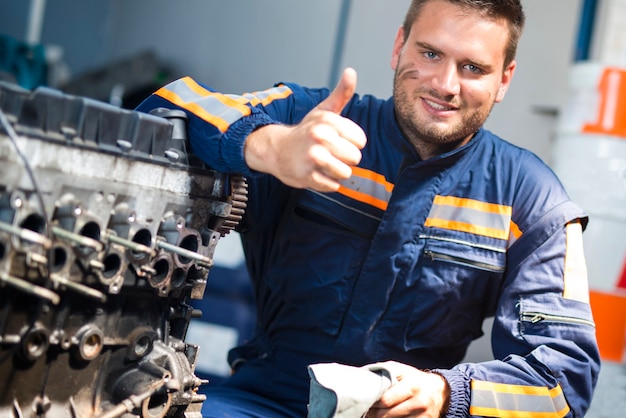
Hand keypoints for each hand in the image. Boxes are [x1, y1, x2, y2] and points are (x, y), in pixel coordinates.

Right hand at [244, 67, 366, 191]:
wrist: (277, 150)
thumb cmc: (306, 132)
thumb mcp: (323, 111)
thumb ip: (341, 93)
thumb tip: (351, 72)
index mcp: (328, 121)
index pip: (360, 140)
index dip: (352, 143)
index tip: (338, 141)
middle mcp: (320, 137)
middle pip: (355, 158)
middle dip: (346, 159)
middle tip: (330, 154)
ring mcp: (313, 157)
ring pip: (346, 173)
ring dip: (337, 172)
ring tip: (325, 164)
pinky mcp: (308, 176)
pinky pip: (333, 186)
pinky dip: (327, 182)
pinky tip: (316, 173)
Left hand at [365, 362, 448, 417]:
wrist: (439, 391)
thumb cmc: (414, 379)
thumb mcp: (401, 370)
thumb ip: (384, 371)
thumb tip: (364, 376)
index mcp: (412, 386)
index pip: (385, 400)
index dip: (372, 402)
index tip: (364, 400)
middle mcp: (419, 403)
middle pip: (386, 415)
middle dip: (373, 413)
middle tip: (367, 409)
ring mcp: (423, 416)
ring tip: (375, 413)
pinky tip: (387, 416)